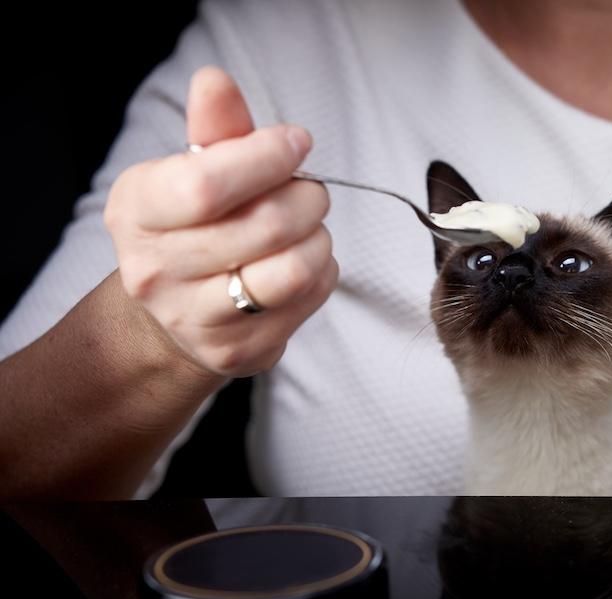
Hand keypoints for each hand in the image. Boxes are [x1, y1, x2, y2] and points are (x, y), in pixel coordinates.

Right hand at [104, 67, 336, 376]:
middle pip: (265, 226)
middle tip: (310, 191)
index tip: (295, 143)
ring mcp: (195, 319)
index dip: (265, 157)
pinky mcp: (238, 351)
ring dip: (318, 239)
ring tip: (306, 229)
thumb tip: (215, 81)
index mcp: (137, 210)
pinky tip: (300, 263)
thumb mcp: (193, 170)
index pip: (207, 184)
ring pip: (293, 270)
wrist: (174, 315)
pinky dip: (321, 272)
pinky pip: (309, 298)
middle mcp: (155, 270)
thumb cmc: (194, 228)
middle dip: (306, 198)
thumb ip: (214, 129)